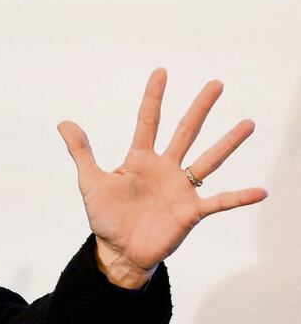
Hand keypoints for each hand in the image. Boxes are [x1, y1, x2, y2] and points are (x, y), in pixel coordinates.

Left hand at [57, 68, 267, 284]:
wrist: (119, 251)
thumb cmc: (106, 216)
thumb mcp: (90, 182)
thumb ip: (81, 152)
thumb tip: (64, 123)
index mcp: (140, 158)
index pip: (148, 120)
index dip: (153, 97)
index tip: (161, 72)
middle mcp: (165, 167)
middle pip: (185, 131)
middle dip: (200, 107)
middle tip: (216, 83)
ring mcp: (180, 188)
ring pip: (208, 159)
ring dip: (228, 142)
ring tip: (248, 123)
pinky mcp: (191, 212)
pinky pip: (219, 202)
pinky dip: (239, 197)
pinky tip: (260, 190)